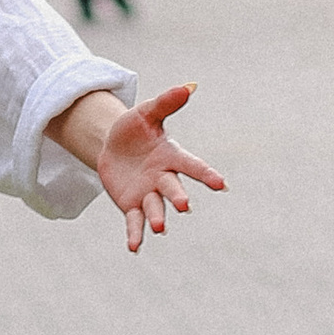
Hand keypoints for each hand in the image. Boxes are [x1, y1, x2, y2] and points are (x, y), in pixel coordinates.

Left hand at [89, 82, 224, 251]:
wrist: (112, 145)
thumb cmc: (134, 127)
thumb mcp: (147, 112)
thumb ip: (166, 102)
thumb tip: (190, 86)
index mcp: (171, 156)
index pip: (192, 165)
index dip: (206, 175)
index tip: (222, 184)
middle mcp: (163, 178)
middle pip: (172, 188)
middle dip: (179, 197)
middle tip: (185, 206)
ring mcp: (148, 194)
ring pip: (155, 207)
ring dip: (158, 217)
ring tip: (161, 227)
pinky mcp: (131, 205)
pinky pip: (134, 222)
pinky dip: (135, 234)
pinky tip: (134, 248)